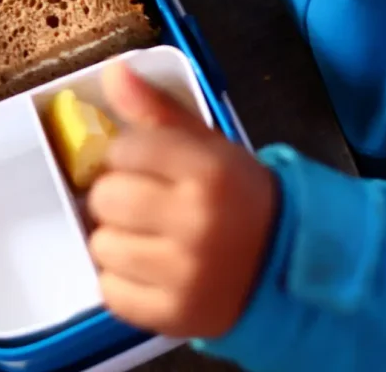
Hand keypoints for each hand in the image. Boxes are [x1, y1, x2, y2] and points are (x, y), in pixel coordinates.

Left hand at [88, 64, 277, 338]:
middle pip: (106, 197)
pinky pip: (110, 290)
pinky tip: (148, 266)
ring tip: (145, 235)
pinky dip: (121, 279)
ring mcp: (186, 273)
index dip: (126, 153)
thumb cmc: (237, 196)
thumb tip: (112, 70)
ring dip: (115, 237)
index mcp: (208, 170)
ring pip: (102, 245)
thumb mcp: (206, 144)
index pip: (124, 149)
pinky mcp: (174, 315)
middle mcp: (197, 221)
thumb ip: (155, 107)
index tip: (142, 162)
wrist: (284, 265)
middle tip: (141, 200)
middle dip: (116, 194)